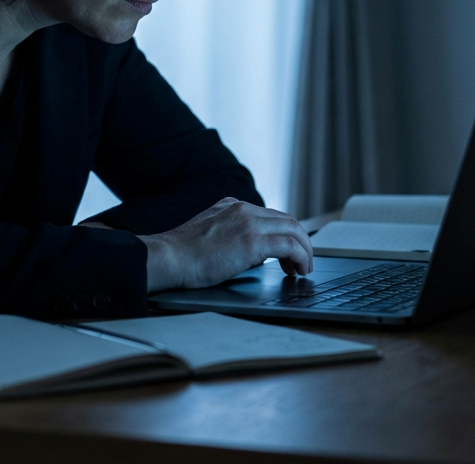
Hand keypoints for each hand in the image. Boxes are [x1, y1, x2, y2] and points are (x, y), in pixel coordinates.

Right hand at [137, 198, 313, 293]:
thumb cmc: (183, 254)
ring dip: (304, 250)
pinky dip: (300, 257)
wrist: (171, 257)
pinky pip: (289, 246)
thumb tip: (251, 252)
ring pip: (294, 229)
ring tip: (303, 268)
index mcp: (232, 205)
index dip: (284, 233)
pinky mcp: (253, 241)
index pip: (270, 215)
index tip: (287, 252)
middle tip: (301, 262)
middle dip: (300, 241)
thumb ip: (229, 233)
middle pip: (287, 220)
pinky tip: (298, 270)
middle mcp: (243, 209)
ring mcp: (249, 223)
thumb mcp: (209, 233)